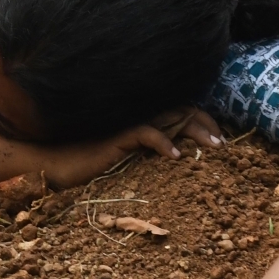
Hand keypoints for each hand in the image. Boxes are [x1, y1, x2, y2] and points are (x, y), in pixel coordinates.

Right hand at [46, 107, 222, 187]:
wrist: (56, 166)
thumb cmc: (89, 168)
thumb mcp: (128, 163)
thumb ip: (147, 158)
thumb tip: (175, 166)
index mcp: (142, 122)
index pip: (180, 112)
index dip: (202, 122)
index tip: (218, 141)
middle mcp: (137, 118)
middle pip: (181, 110)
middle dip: (206, 124)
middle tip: (222, 144)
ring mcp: (127, 125)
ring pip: (170, 117)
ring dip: (194, 131)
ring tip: (212, 147)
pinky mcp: (116, 137)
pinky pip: (146, 132)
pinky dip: (164, 142)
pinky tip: (175, 157)